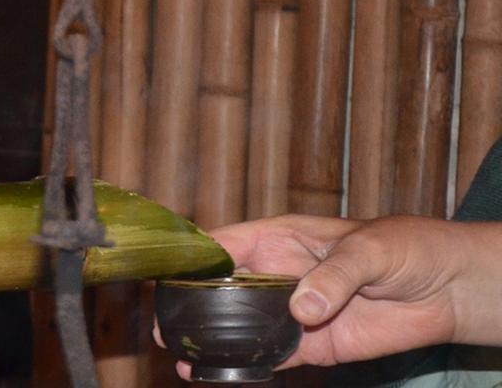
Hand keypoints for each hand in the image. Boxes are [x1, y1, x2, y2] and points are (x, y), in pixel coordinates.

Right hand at [179, 214, 501, 372]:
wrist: (447, 289)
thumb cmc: (407, 248)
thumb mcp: (370, 250)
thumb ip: (335, 276)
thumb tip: (302, 308)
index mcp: (281, 237)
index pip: (225, 242)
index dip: (194, 256)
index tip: (167, 274)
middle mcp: (278, 273)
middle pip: (223, 288)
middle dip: (191, 303)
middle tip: (163, 322)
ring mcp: (294, 310)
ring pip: (241, 325)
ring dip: (213, 338)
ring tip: (181, 353)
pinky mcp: (314, 343)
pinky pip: (274, 355)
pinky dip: (248, 364)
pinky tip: (222, 372)